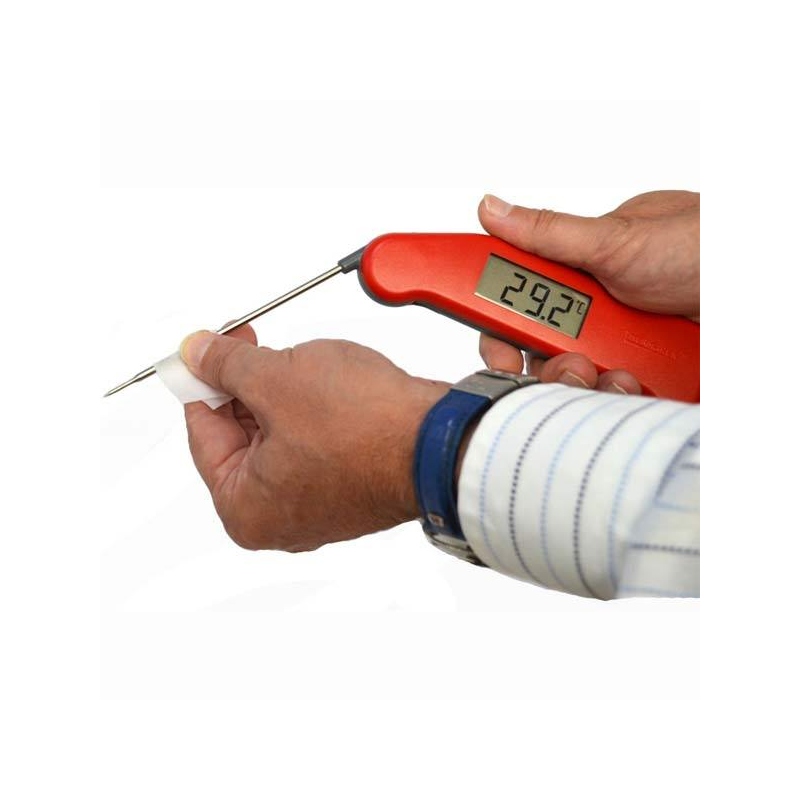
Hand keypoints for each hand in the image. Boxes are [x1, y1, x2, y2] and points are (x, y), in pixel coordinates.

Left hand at [180, 328, 448, 551]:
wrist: (442, 439)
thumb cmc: (366, 429)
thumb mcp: (276, 379)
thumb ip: (226, 365)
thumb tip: (200, 353)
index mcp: (245, 509)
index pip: (203, 431)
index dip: (202, 379)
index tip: (205, 350)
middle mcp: (279, 520)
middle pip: (241, 437)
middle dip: (246, 384)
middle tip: (249, 345)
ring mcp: (318, 507)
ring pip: (281, 437)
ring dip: (283, 394)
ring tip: (300, 362)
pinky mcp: (350, 489)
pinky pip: (314, 444)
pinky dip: (313, 412)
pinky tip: (327, 385)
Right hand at [477, 190, 699, 392]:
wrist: (757, 283)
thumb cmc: (704, 246)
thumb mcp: (617, 238)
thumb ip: (548, 233)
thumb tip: (493, 209)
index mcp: (576, 272)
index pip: (515, 307)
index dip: (499, 337)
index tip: (498, 359)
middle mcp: (593, 312)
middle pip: (540, 358)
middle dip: (547, 372)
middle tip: (570, 368)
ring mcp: (619, 345)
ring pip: (574, 386)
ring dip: (588, 389)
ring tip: (619, 375)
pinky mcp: (643, 374)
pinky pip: (612, 401)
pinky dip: (618, 401)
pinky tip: (637, 387)